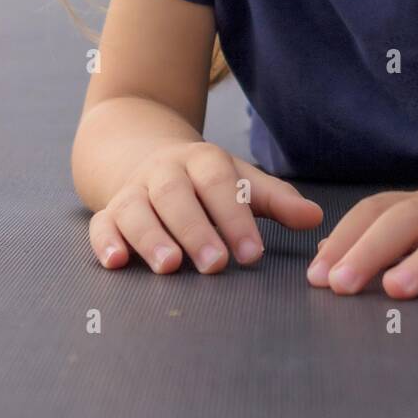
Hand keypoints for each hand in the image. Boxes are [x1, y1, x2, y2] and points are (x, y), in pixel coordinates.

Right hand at [89, 140, 323, 273]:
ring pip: (138, 208)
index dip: (236, 218)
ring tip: (169, 266)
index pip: (221, 185)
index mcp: (203, 161)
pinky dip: (106, 241)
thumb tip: (315, 218)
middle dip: (197, 230)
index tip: (253, 253)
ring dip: (151, 237)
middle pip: (177, 196)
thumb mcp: (240, 180)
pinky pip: (102, 223)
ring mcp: (134, 191)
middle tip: (215, 265)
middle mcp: (165, 172)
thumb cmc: (204, 179)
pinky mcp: (108, 211)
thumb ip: (275, 201)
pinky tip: (116, 262)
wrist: (142, 151)